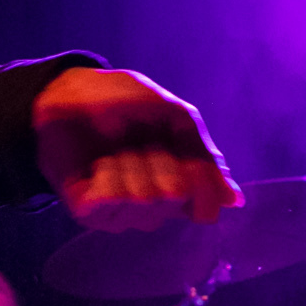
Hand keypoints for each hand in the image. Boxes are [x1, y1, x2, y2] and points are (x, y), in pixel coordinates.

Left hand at [32, 66, 241, 231]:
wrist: (70, 92)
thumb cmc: (126, 103)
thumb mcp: (177, 119)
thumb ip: (205, 159)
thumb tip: (236, 199)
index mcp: (179, 187)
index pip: (203, 199)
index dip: (194, 168)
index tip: (177, 140)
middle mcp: (154, 207)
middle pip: (175, 195)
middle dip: (159, 157)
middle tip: (140, 140)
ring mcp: (122, 213)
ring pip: (144, 197)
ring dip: (130, 160)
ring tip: (115, 149)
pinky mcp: (90, 213)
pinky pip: (112, 198)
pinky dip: (107, 171)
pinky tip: (98, 163)